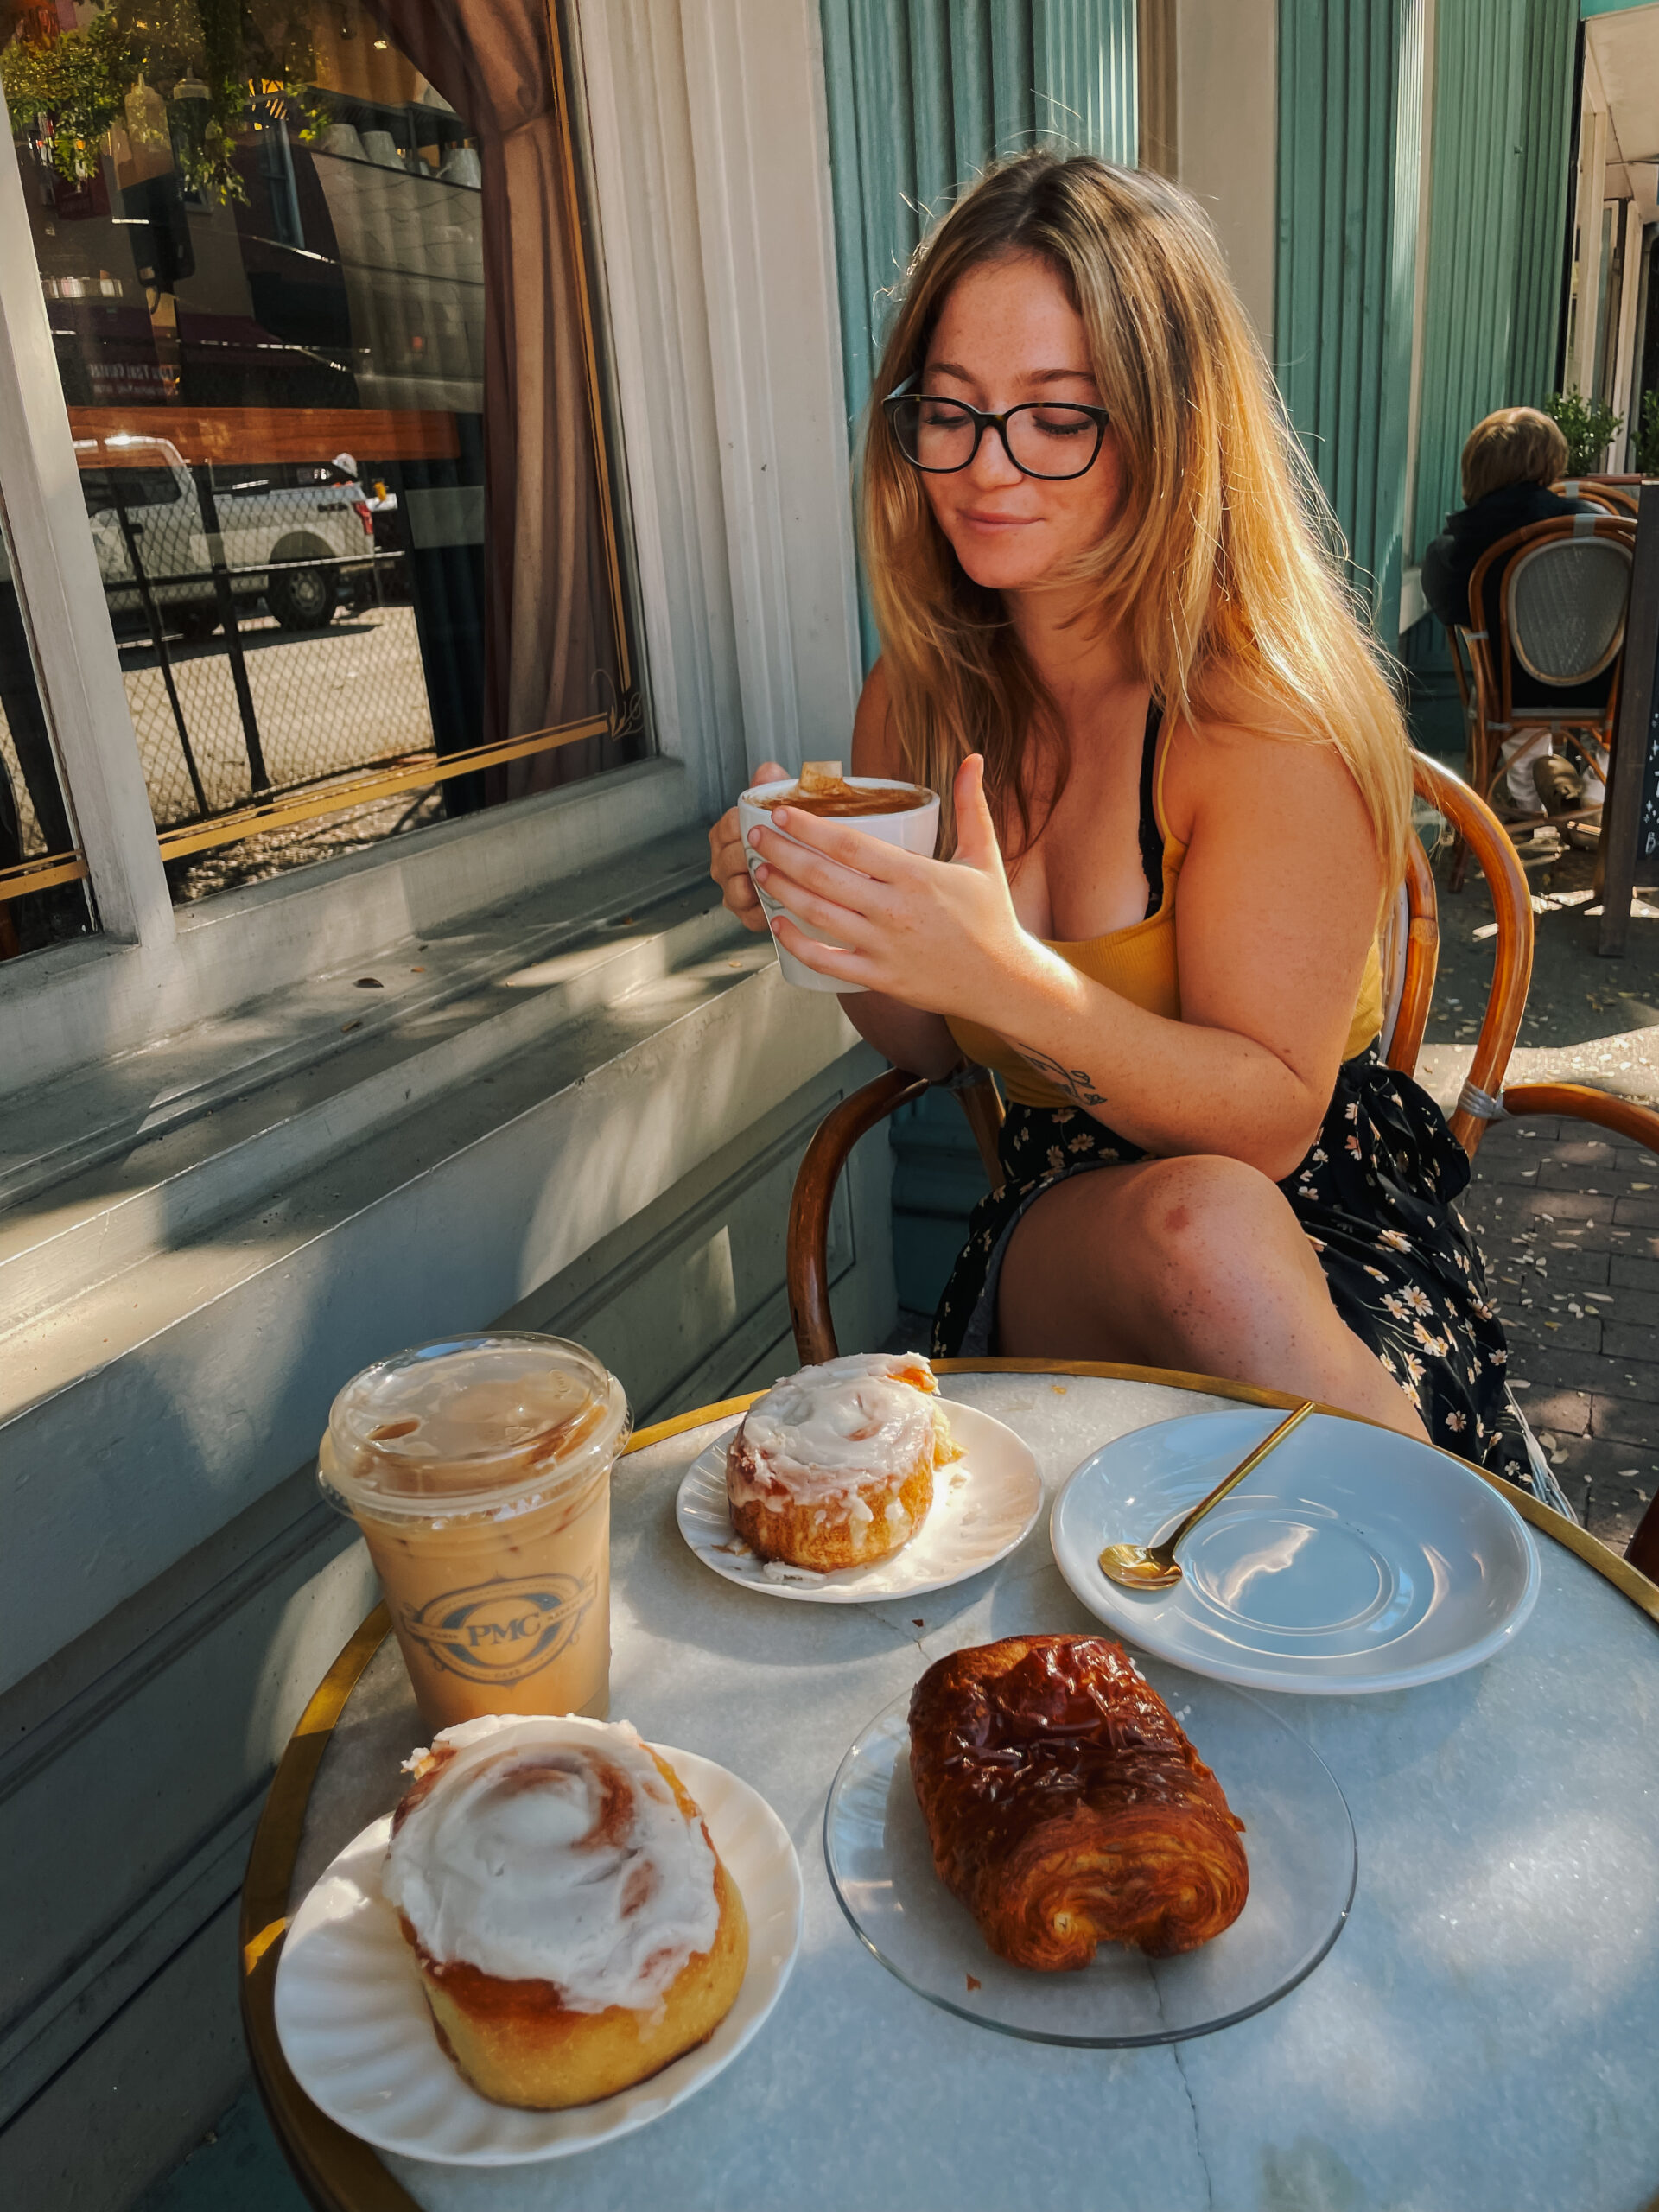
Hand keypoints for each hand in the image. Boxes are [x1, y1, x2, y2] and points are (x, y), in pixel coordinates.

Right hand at [708, 758, 784, 931]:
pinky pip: (748, 912)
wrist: (807, 873)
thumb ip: (772, 786)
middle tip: (779, 850)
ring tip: (779, 874)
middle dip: (753, 854)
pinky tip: (780, 898)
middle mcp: (723, 861)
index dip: (748, 825)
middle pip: (729, 856)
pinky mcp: (745, 913)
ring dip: (757, 881)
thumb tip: (768, 772)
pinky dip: (762, 906)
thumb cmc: (789, 837)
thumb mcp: (784, 806)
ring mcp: (731, 888)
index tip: (771, 824)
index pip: (730, 824)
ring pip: (735, 886)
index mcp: (727, 832)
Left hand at [746, 755, 1033, 1013]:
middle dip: (782, 853)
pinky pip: (826, 960)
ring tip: (758, 871)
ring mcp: (882, 946)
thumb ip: (971, 806)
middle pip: (822, 876)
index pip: (849, 845)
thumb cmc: (991, 917)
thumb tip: (974, 758)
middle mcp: (894, 910)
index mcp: (915, 875)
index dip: (809, 827)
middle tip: (755, 837)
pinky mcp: (878, 977)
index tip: (781, 813)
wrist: (1001, 981)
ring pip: (818, 915)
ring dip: (782, 891)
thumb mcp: (984, 856)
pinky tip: (778, 924)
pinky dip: (797, 943)